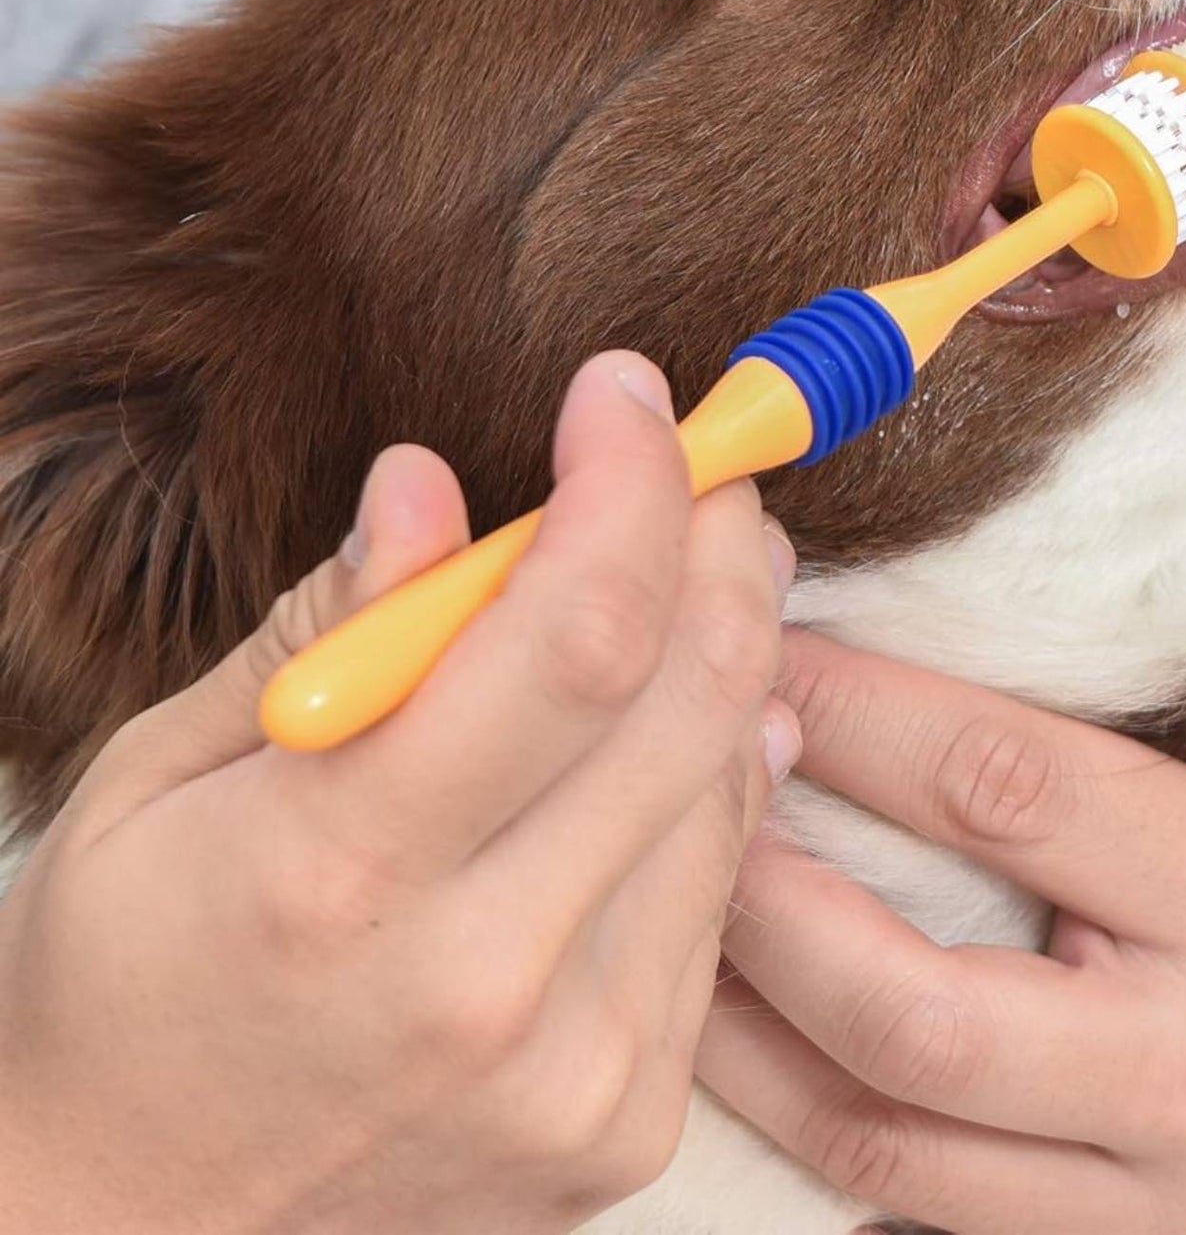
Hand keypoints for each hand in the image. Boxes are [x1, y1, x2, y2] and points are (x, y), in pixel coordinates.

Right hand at [0, 352, 799, 1234]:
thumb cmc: (119, 979)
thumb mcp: (160, 780)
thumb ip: (325, 632)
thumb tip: (433, 485)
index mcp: (338, 874)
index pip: (571, 633)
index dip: (630, 484)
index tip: (628, 392)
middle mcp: (483, 983)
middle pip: (690, 695)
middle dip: (718, 540)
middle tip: (702, 469)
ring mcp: (576, 1070)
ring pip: (729, 783)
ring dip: (734, 645)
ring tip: (698, 575)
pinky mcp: (628, 1124)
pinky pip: (722, 892)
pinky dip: (721, 775)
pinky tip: (681, 722)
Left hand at [698, 633, 1185, 1233]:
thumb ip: (1104, 690)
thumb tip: (897, 596)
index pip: (1003, 788)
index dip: (851, 709)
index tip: (755, 642)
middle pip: (912, 1004)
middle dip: (762, 887)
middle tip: (683, 781)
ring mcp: (1164, 1210)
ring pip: (881, 1130)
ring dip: (739, 1019)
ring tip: (660, 906)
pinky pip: (904, 1205)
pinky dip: (795, 1114)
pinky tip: (730, 1028)